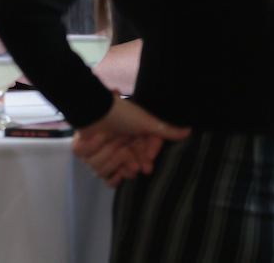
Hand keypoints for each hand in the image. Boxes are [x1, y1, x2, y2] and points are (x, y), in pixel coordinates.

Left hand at [72, 96, 189, 187]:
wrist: (95, 105)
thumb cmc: (122, 113)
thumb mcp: (146, 121)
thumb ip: (165, 130)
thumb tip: (189, 130)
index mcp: (131, 144)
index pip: (141, 159)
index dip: (144, 163)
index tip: (147, 166)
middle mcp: (117, 149)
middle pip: (124, 167)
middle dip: (129, 166)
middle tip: (133, 168)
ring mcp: (100, 151)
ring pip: (106, 167)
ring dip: (110, 156)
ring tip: (114, 146)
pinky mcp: (84, 150)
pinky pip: (87, 159)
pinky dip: (92, 148)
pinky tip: (99, 137)